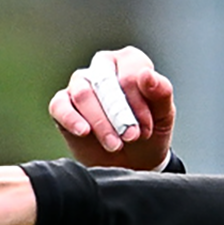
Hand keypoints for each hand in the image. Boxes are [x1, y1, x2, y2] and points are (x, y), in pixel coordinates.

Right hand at [48, 46, 174, 169]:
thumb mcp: (164, 116)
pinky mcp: (62, 105)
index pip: (129, 71)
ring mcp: (80, 85)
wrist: (132, 162)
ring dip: (100, 122)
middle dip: (118, 113)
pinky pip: (59, 105)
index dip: (137, 101)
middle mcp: (102, 68)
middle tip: (130, 137)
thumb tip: (147, 76)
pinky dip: (71, 119)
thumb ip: (161, 93)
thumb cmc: (148, 132)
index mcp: (129, 62)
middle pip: (104, 81)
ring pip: (83, 93)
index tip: (145, 127)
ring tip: (114, 144)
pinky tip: (84, 131)